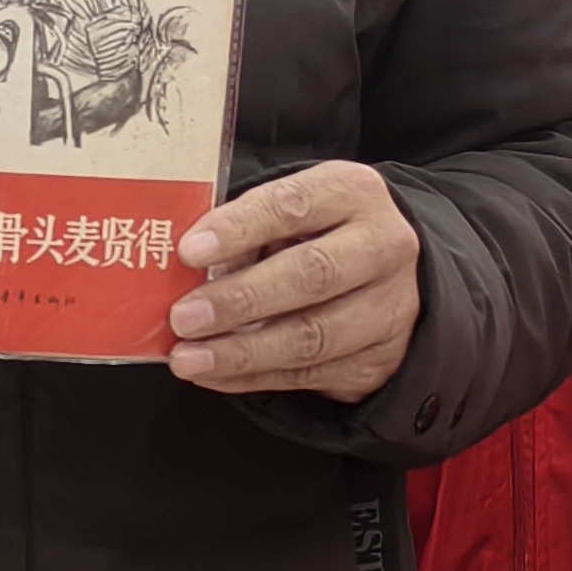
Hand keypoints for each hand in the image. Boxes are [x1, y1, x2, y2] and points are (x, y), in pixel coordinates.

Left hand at [170, 164, 420, 402]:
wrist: (382, 274)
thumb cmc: (317, 235)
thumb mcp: (287, 214)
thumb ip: (245, 231)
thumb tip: (189, 272)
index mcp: (353, 193)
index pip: (293, 206)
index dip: (239, 229)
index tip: (190, 251)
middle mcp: (382, 247)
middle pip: (311, 274)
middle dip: (240, 299)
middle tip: (184, 317)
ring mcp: (387, 307)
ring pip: (312, 336)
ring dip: (242, 352)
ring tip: (189, 358)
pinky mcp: (378, 358)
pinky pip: (309, 374)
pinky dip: (253, 377)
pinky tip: (213, 374)